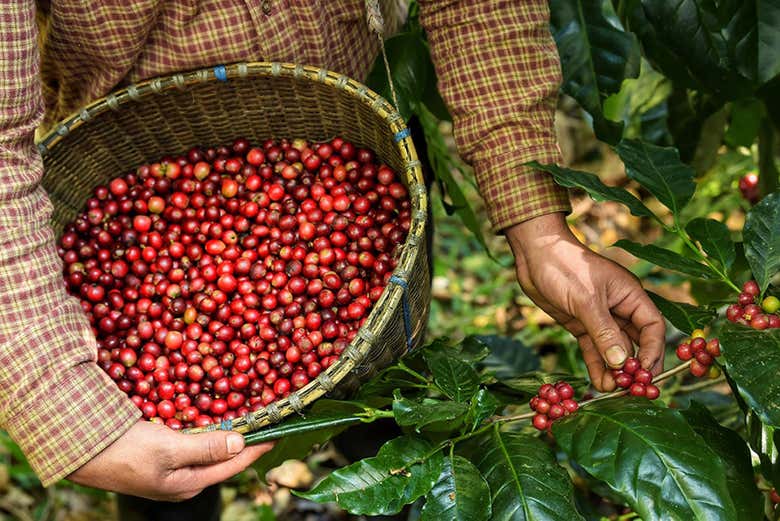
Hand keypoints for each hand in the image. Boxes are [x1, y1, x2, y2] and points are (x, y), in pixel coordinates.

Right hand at [68, 420, 271, 500]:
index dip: (258, 446)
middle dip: (246, 440)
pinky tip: (214, 417)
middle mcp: (185, 479)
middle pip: (225, 458)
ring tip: (249, 417)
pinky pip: (193, 442)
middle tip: (267, 420)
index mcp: (190, 483)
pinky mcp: (162, 455)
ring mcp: (173, 468)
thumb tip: (240, 442)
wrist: (80, 450)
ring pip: (210, 449)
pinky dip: (208, 430)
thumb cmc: (125, 452)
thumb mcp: (168, 449)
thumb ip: (206, 447)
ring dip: (228, 433)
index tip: (278, 430)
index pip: (234, 464)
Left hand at [505, 213, 664, 391]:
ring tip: (612, 391)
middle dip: (636, 366)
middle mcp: (619, 308)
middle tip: (633, 389)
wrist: (534, 255)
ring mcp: (600, 318)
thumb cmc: (565, 267)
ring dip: (615, 370)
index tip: (645, 374)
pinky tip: (599, 384)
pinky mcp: (581, 325)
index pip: (652, 327)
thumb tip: (622, 363)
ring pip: (614, 350)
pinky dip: (597, 366)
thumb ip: (604, 332)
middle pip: (637, 342)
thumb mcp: (586, 299)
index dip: (653, 351)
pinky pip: (594, 350)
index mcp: (630, 295)